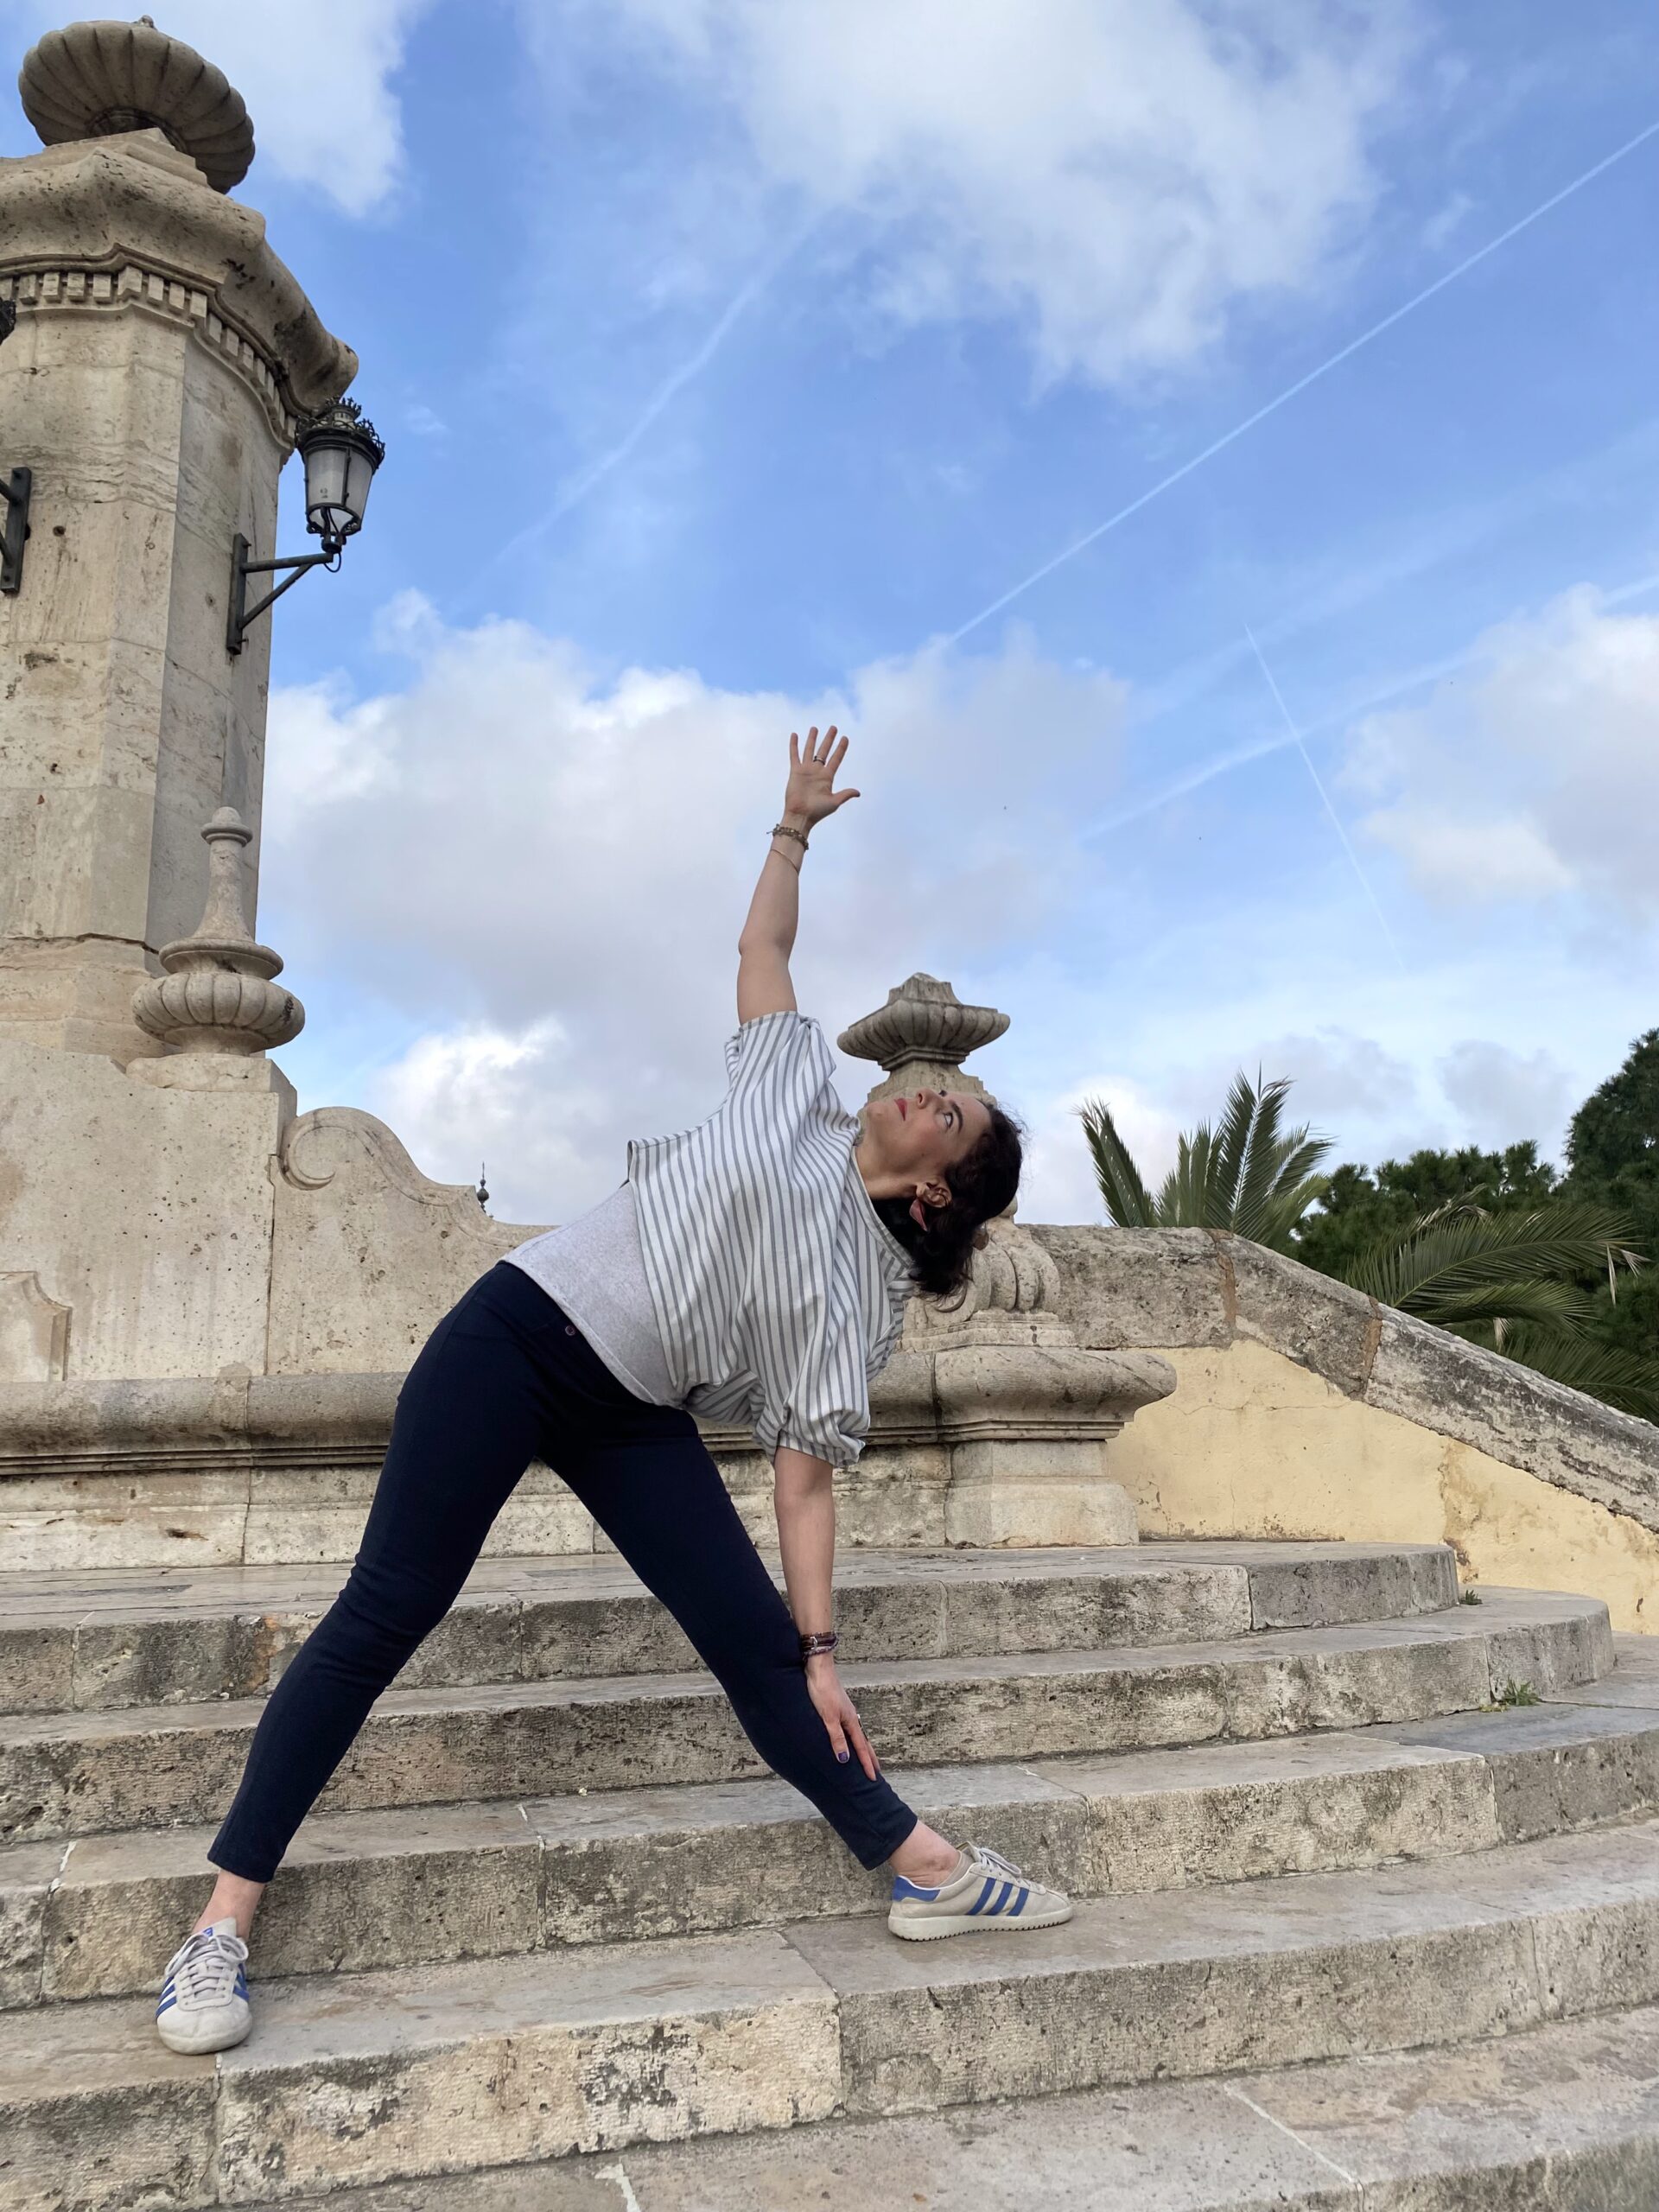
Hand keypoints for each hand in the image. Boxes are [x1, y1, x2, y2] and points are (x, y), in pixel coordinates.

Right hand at [784, 725, 858, 831]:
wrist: (800, 816)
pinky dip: (794, 745)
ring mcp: (806, 770)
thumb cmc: (817, 812)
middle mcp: (817, 772)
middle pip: (824, 751)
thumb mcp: (834, 802)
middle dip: (829, 739)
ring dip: (812, 739)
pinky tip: (795, 735)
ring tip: (815, 728)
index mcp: (828, 777)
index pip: (836, 759)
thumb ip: (845, 794)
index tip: (845, 738)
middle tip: (833, 728)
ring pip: (810, 750)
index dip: (841, 748)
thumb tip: (858, 792)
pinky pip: (794, 755)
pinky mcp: (795, 772)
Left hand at [805, 1653, 879, 1778]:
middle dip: (869, 1757)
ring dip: (861, 1747)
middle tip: (876, 1771)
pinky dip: (851, 1737)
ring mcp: (844, 1711)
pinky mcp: (836, 1706)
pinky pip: (848, 1727)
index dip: (867, 1763)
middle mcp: (850, 1717)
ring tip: (864, 1758)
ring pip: (856, 1734)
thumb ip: (836, 1738)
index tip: (874, 1778)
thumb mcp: (828, 1717)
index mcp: (850, 1721)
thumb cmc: (823, 1690)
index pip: (861, 1747)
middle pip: (863, 1741)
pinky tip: (846, 1737)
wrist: (818, 1667)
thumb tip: (844, 1759)